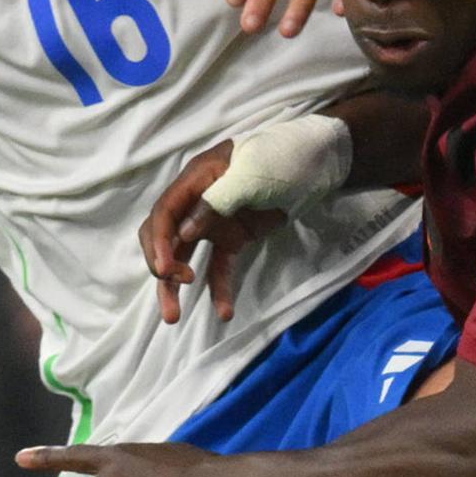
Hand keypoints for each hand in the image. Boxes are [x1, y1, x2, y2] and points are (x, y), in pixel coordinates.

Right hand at [140, 141, 284, 325]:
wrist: (316, 164)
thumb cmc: (282, 158)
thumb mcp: (251, 174)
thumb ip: (217, 201)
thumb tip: (184, 233)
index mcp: (196, 179)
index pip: (164, 212)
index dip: (159, 242)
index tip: (166, 270)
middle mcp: (196, 202)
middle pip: (164, 236)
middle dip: (161, 264)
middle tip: (175, 285)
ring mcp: (214, 222)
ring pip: (183, 257)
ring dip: (175, 286)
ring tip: (173, 318)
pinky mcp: (232, 239)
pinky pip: (218, 267)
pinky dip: (218, 289)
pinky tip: (224, 312)